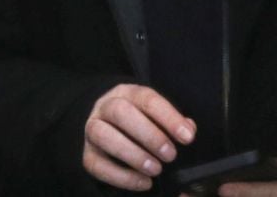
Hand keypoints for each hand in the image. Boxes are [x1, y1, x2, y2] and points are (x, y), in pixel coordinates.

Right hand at [81, 83, 195, 191]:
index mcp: (127, 94)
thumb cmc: (139, 121)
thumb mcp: (155, 115)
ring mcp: (92, 129)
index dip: (168, 117)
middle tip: (170, 155)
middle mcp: (105, 107)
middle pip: (120, 112)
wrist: (106, 127)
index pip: (146, 98)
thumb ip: (173, 122)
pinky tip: (144, 183)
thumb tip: (189, 129)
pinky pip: (97, 164)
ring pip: (102, 135)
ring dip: (132, 154)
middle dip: (148, 135)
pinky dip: (122, 177)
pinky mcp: (87, 154)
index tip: (187, 137)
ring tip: (156, 170)